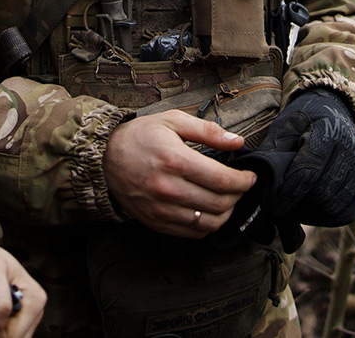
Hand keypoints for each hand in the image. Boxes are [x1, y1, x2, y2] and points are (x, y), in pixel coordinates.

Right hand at [103, 112, 256, 237]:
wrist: (104, 158)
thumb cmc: (140, 136)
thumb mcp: (173, 121)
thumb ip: (208, 131)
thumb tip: (238, 141)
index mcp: (175, 161)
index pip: (223, 180)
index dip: (244, 181)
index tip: (250, 176)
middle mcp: (168, 189)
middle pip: (220, 203)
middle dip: (238, 195)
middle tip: (241, 186)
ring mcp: (161, 209)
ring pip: (209, 223)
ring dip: (227, 213)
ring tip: (228, 199)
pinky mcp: (156, 222)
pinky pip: (192, 233)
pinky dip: (208, 225)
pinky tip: (210, 210)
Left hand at [256, 88, 354, 225]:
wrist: (335, 110)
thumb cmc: (305, 120)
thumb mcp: (285, 126)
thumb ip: (273, 151)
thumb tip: (257, 178)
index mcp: (326, 132)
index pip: (307, 171)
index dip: (288, 192)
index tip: (273, 204)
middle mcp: (348, 150)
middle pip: (322, 192)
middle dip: (299, 204)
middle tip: (282, 206)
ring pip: (336, 205)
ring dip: (313, 212)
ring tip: (296, 206)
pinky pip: (348, 210)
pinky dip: (329, 215)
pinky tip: (314, 208)